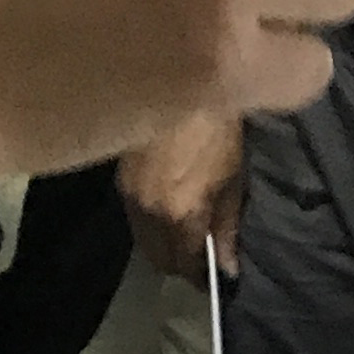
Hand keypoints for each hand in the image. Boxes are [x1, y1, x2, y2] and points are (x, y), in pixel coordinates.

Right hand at [124, 113, 246, 286]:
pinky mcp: (120, 177)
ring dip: (162, 243)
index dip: (199, 277)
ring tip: (185, 233)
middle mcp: (147, 211)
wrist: (180, 75)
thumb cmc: (218, 127)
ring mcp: (129, 193)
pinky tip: (167, 207)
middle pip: (157, 259)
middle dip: (178, 264)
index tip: (213, 279)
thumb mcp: (233, 177)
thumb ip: (228, 226)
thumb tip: (227, 267)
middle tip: (200, 258)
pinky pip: (135, 216)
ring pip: (142, 238)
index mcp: (178, 214)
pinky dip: (150, 221)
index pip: (184, 266)